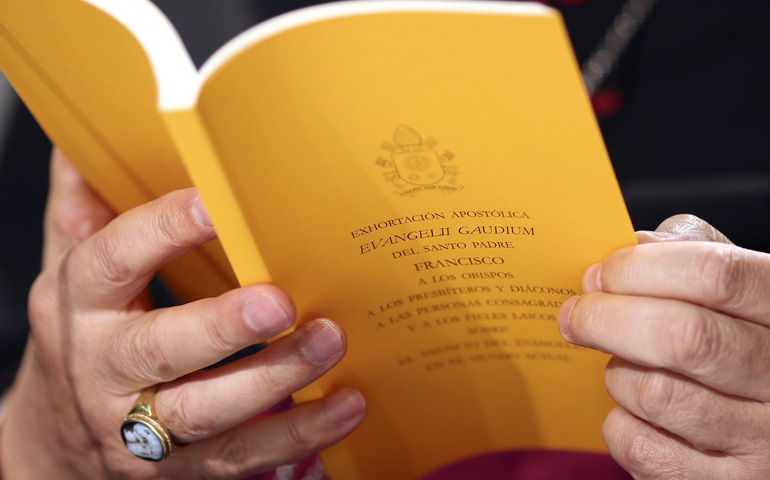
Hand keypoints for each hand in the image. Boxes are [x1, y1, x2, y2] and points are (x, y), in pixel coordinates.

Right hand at [0, 150, 364, 478]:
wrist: (56, 442)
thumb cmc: (85, 335)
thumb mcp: (70, 268)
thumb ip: (83, 207)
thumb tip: (83, 140)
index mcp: (81, 305)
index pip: (112, 260)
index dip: (161, 230)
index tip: (215, 203)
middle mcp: (107, 368)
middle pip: (159, 348)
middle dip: (221, 326)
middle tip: (281, 301)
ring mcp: (143, 427)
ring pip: (207, 411)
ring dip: (273, 380)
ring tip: (329, 344)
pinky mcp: (183, 470)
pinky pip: (243, 457)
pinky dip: (299, 435)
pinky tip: (345, 405)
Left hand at [559, 214, 769, 478]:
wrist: (769, 428)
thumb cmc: (742, 343)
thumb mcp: (741, 291)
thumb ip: (694, 254)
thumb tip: (631, 245)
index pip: (715, 274)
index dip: (640, 268)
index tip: (598, 274)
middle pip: (681, 337)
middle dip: (606, 318)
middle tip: (574, 315)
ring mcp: (762, 441)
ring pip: (655, 394)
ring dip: (617, 374)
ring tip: (623, 366)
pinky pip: (640, 446)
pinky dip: (620, 422)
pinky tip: (635, 412)